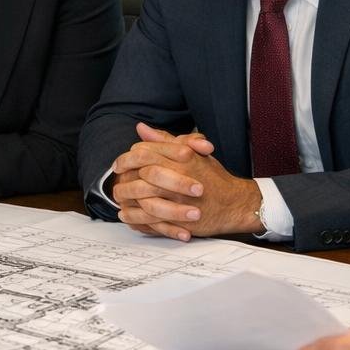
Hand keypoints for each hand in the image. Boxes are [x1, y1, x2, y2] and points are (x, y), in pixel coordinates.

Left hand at [111, 124, 260, 239]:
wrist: (234, 203)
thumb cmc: (213, 177)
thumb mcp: (191, 152)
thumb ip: (165, 141)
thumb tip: (142, 129)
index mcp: (182, 158)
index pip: (145, 153)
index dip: (127, 158)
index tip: (118, 165)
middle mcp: (181, 177)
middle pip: (143, 175)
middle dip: (125, 180)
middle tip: (116, 184)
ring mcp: (182, 200)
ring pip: (145, 199)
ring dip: (128, 200)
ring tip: (119, 201)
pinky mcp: (182, 220)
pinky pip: (152, 220)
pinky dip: (137, 219)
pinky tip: (128, 216)